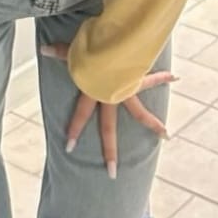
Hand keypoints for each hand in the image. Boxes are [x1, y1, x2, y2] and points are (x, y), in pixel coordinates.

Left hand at [40, 42, 176, 179]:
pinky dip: (163, 77)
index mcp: (93, 92)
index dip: (75, 130)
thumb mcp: (74, 51)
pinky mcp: (137, 80)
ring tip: (166, 136)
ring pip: (140, 114)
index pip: (81, 115)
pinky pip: (151, 79)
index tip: (69, 149)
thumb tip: (42, 49)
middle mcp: (109, 97)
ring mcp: (125, 91)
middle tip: (112, 174)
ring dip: (153, 124)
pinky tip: (175, 78)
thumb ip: (60, 52)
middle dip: (110, 151)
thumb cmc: (93, 47)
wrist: (114, 43)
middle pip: (108, 128)